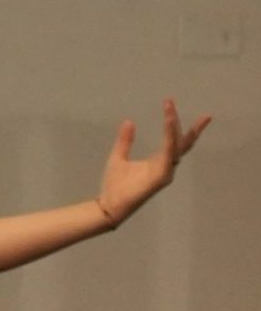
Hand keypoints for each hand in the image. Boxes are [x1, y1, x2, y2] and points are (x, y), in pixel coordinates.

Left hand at [98, 97, 212, 226]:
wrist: (108, 205)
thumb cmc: (114, 185)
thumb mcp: (118, 157)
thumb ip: (125, 141)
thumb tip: (129, 121)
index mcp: (158, 161)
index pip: (174, 141)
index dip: (176, 125)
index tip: (172, 105)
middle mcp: (166, 166)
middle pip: (184, 144)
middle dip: (193, 129)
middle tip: (203, 114)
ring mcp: (165, 172)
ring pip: (176, 147)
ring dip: (174, 128)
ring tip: (170, 112)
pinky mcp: (161, 177)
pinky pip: (168, 154)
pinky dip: (169, 139)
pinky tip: (168, 126)